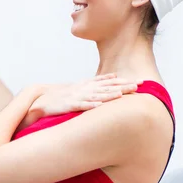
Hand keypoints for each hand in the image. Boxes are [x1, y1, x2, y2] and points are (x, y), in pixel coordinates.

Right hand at [17, 74, 140, 131]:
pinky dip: (90, 105)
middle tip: (138, 86)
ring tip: (122, 94)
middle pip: (107, 87)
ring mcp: (77, 96)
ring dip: (109, 94)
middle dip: (123, 86)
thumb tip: (113, 76)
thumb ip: (97, 82)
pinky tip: (99, 106)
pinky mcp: (69, 105)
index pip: (110, 82)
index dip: (125, 81)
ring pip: (96, 95)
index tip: (140, 81)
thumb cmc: (63, 95)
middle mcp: (85, 88)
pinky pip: (81, 106)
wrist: (42, 98)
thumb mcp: (81, 87)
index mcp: (88, 85)